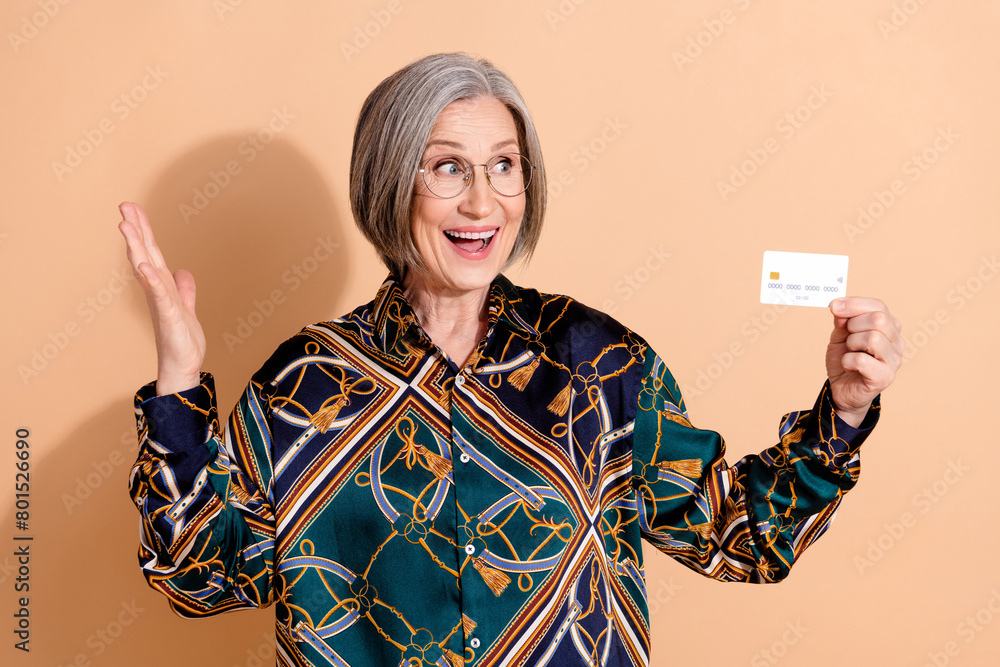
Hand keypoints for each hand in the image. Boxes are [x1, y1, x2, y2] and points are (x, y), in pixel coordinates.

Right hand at [118, 202, 205, 394]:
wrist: (184, 367)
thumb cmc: (182, 340)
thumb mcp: (187, 308)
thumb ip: (184, 290)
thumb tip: (182, 271)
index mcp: (162, 286)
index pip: (152, 253)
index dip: (144, 231)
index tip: (133, 209)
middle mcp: (157, 291)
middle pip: (145, 254)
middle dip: (136, 229)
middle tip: (124, 205)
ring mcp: (161, 302)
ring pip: (147, 269)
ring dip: (137, 247)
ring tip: (126, 226)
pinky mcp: (169, 317)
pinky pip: (159, 295)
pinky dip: (152, 280)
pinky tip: (144, 266)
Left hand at [825, 297, 902, 426]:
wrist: (842, 389)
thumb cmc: (845, 360)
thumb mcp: (840, 335)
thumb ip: (842, 320)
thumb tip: (838, 306)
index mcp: (889, 327)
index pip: (878, 306)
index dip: (854, 304)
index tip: (834, 306)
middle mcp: (897, 342)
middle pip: (879, 319)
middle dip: (853, 325)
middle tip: (846, 338)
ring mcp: (894, 360)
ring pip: (872, 338)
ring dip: (851, 344)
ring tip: (850, 352)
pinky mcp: (885, 377)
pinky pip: (862, 360)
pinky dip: (848, 361)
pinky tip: (849, 366)